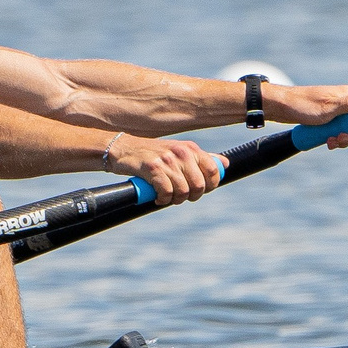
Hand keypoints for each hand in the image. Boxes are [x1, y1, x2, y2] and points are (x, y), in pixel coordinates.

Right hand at [109, 134, 229, 200]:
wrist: (123, 149)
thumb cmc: (153, 154)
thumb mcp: (179, 151)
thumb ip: (201, 158)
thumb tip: (225, 164)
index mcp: (190, 148)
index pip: (212, 170)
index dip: (209, 186)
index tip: (199, 191)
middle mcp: (181, 152)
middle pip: (199, 185)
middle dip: (191, 196)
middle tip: (180, 196)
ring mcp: (167, 160)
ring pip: (183, 191)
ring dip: (175, 199)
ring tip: (167, 196)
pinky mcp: (153, 169)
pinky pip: (166, 192)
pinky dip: (162, 199)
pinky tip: (157, 197)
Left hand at [267, 84, 347, 148]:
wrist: (281, 107)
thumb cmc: (303, 106)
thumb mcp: (328, 108)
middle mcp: (345, 102)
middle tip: (340, 141)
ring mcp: (337, 111)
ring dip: (345, 140)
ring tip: (331, 143)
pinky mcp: (328, 118)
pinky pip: (340, 131)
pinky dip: (337, 139)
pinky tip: (328, 143)